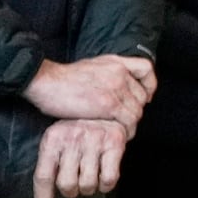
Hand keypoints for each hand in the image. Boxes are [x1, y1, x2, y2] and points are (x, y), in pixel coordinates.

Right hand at [22, 55, 156, 133]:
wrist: (46, 81)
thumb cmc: (63, 78)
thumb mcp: (92, 66)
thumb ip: (108, 73)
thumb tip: (116, 85)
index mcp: (116, 62)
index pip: (146, 69)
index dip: (150, 84)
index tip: (146, 95)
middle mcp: (120, 73)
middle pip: (143, 95)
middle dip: (136, 109)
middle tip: (126, 120)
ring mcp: (115, 88)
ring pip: (137, 110)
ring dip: (132, 123)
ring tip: (122, 131)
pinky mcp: (108, 104)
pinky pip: (128, 121)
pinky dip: (126, 130)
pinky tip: (119, 135)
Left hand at [31, 118, 127, 197]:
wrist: (105, 106)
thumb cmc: (76, 131)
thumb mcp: (56, 141)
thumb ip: (47, 169)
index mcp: (53, 138)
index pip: (44, 176)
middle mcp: (73, 138)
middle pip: (66, 183)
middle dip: (70, 191)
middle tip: (74, 184)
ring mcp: (95, 140)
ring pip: (87, 184)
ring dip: (88, 188)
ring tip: (88, 177)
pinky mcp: (115, 143)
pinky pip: (109, 178)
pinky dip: (106, 185)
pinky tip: (103, 177)